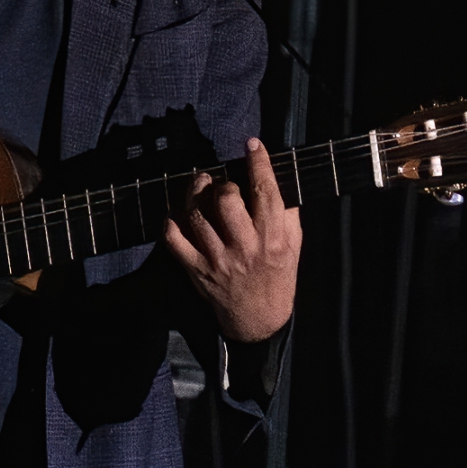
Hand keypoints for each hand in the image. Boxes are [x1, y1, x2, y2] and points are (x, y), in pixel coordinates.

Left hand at [164, 138, 300, 342]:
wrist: (259, 322)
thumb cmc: (278, 278)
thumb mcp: (295, 246)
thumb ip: (287, 214)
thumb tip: (277, 179)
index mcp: (273, 238)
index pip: (265, 192)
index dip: (259, 163)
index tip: (252, 144)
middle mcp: (245, 247)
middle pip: (226, 200)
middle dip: (222, 183)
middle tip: (222, 183)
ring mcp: (217, 259)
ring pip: (197, 215)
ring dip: (195, 193)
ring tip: (199, 185)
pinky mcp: (196, 270)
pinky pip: (175, 240)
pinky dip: (171, 222)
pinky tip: (179, 214)